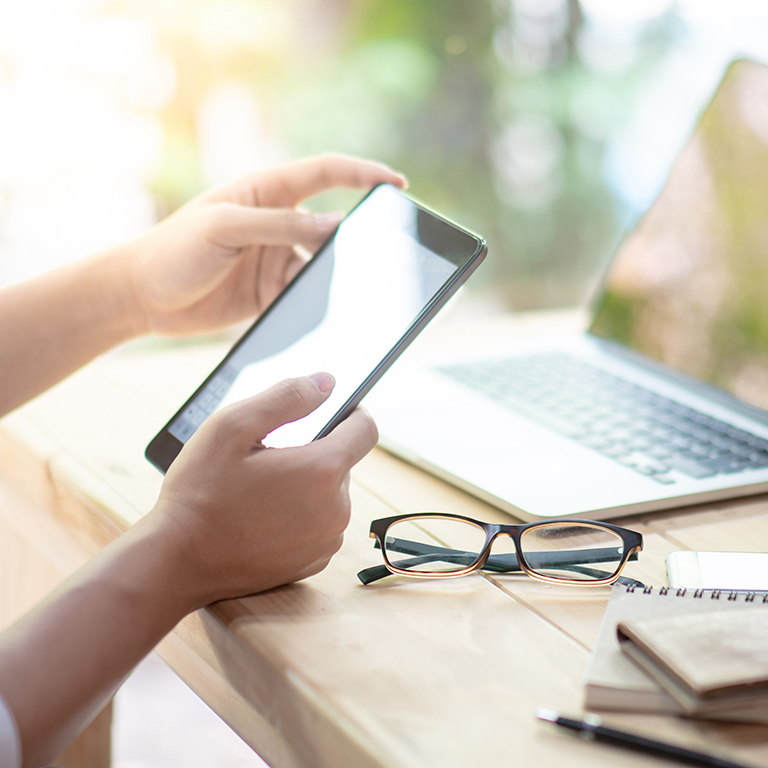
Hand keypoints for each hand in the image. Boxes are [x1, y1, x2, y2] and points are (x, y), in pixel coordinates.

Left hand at [128, 153, 406, 335]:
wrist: (141, 297)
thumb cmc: (172, 250)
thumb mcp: (224, 228)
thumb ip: (280, 225)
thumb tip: (335, 225)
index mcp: (265, 191)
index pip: (325, 173)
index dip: (363, 174)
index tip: (397, 185)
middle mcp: (276, 222)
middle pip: (331, 225)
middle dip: (355, 239)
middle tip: (382, 255)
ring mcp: (274, 258)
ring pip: (320, 266)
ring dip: (331, 279)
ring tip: (341, 294)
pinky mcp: (269, 292)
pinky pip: (303, 295)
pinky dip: (313, 304)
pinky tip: (314, 313)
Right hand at [148, 373, 377, 606]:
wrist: (177, 561)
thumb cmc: (200, 491)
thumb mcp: (232, 426)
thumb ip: (286, 397)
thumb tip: (327, 382)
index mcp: (322, 471)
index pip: (366, 429)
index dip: (352, 413)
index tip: (332, 410)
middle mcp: (336, 509)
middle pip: (342, 463)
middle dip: (313, 452)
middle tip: (268, 458)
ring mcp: (326, 540)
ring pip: (330, 495)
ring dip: (306, 485)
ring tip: (260, 490)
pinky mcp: (313, 562)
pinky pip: (319, 525)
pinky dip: (300, 516)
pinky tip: (262, 517)